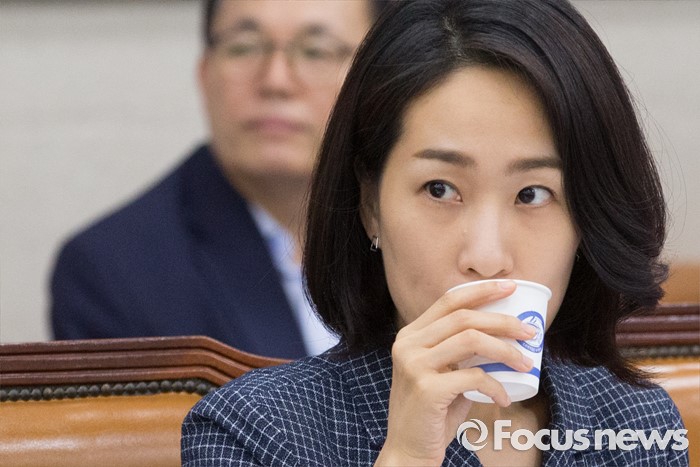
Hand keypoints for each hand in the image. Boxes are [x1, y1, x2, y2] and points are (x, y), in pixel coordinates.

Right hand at [374, 280, 535, 465]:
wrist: (408, 450)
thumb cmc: (433, 412)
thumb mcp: (443, 373)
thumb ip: (462, 352)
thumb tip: (504, 333)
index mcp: (411, 335)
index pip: (448, 300)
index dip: (482, 290)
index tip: (511, 287)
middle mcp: (408, 344)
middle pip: (464, 317)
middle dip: (503, 320)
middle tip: (530, 331)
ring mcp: (414, 365)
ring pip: (471, 339)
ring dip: (505, 349)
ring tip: (526, 362)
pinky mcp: (427, 389)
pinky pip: (474, 377)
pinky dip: (496, 386)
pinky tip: (504, 397)